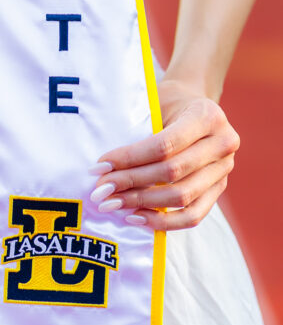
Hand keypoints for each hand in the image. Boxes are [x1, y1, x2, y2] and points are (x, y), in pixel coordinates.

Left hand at [88, 78, 239, 229]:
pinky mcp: (219, 190)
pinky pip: (193, 215)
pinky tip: (136, 217)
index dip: (130, 158)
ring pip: (182, 197)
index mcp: (207, 116)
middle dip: (131, 183)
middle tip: (100, 191)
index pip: (165, 144)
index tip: (100, 166)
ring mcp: (224, 169)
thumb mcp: (156, 103)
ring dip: (142, 203)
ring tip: (113, 204)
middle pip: (172, 172)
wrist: (194, 104)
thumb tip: (105, 167)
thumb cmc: (168, 103)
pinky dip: (164, 221)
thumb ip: (140, 130)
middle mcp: (223, 144)